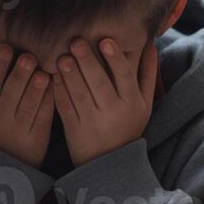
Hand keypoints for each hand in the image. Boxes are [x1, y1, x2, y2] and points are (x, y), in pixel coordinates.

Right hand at [0, 37, 53, 167]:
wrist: (2, 158)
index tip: (7, 47)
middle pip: (11, 91)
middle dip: (20, 73)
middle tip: (30, 58)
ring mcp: (18, 129)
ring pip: (29, 104)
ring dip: (37, 87)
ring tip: (43, 73)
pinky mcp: (36, 137)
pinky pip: (44, 116)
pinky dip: (50, 100)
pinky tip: (55, 85)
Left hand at [53, 37, 157, 166]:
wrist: (110, 163)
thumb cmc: (129, 125)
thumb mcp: (145, 104)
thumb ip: (147, 74)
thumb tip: (151, 45)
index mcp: (133, 103)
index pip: (124, 77)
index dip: (115, 59)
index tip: (105, 40)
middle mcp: (113, 112)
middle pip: (99, 83)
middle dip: (87, 62)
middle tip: (76, 41)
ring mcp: (92, 122)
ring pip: (79, 94)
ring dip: (69, 74)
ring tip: (62, 56)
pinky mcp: (74, 130)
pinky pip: (64, 107)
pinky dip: (58, 91)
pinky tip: (52, 75)